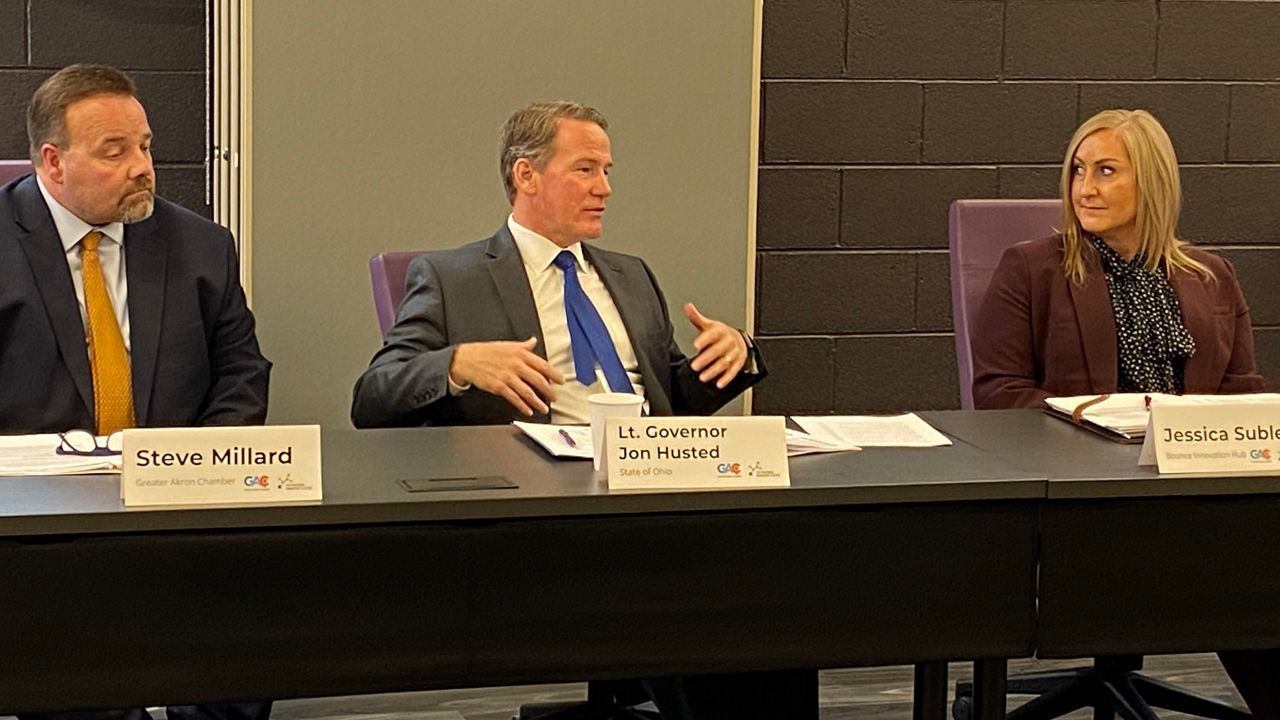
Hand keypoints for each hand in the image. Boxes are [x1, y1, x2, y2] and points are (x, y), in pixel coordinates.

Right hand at [449, 338, 563, 415]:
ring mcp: (507, 376)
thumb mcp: (507, 345)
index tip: (561, 381)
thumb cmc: (487, 352)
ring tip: (544, 408)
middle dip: (548, 391)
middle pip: (538, 380)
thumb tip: (533, 341)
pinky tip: (528, 410)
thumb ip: (523, 346)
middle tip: (554, 398)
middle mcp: (516, 365)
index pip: (542, 365)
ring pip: (527, 392)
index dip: (554, 374)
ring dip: (537, 402)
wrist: (467, 359)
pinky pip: (514, 398)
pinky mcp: (499, 387)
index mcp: (520, 354)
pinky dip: (522, 406)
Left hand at [684, 303, 747, 388]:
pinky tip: (718, 383)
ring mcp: (735, 353)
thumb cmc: (721, 334)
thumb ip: (697, 317)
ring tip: (702, 377)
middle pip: (718, 350)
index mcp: (721, 330)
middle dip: (706, 359)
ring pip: (724, 362)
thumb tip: (687, 306)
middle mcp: (729, 341)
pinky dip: (726, 378)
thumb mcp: (709, 324)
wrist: (739, 340)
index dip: (704, 339)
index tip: (696, 345)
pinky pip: (733, 371)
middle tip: (694, 366)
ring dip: (714, 370)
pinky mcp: (738, 363)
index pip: (713, 334)